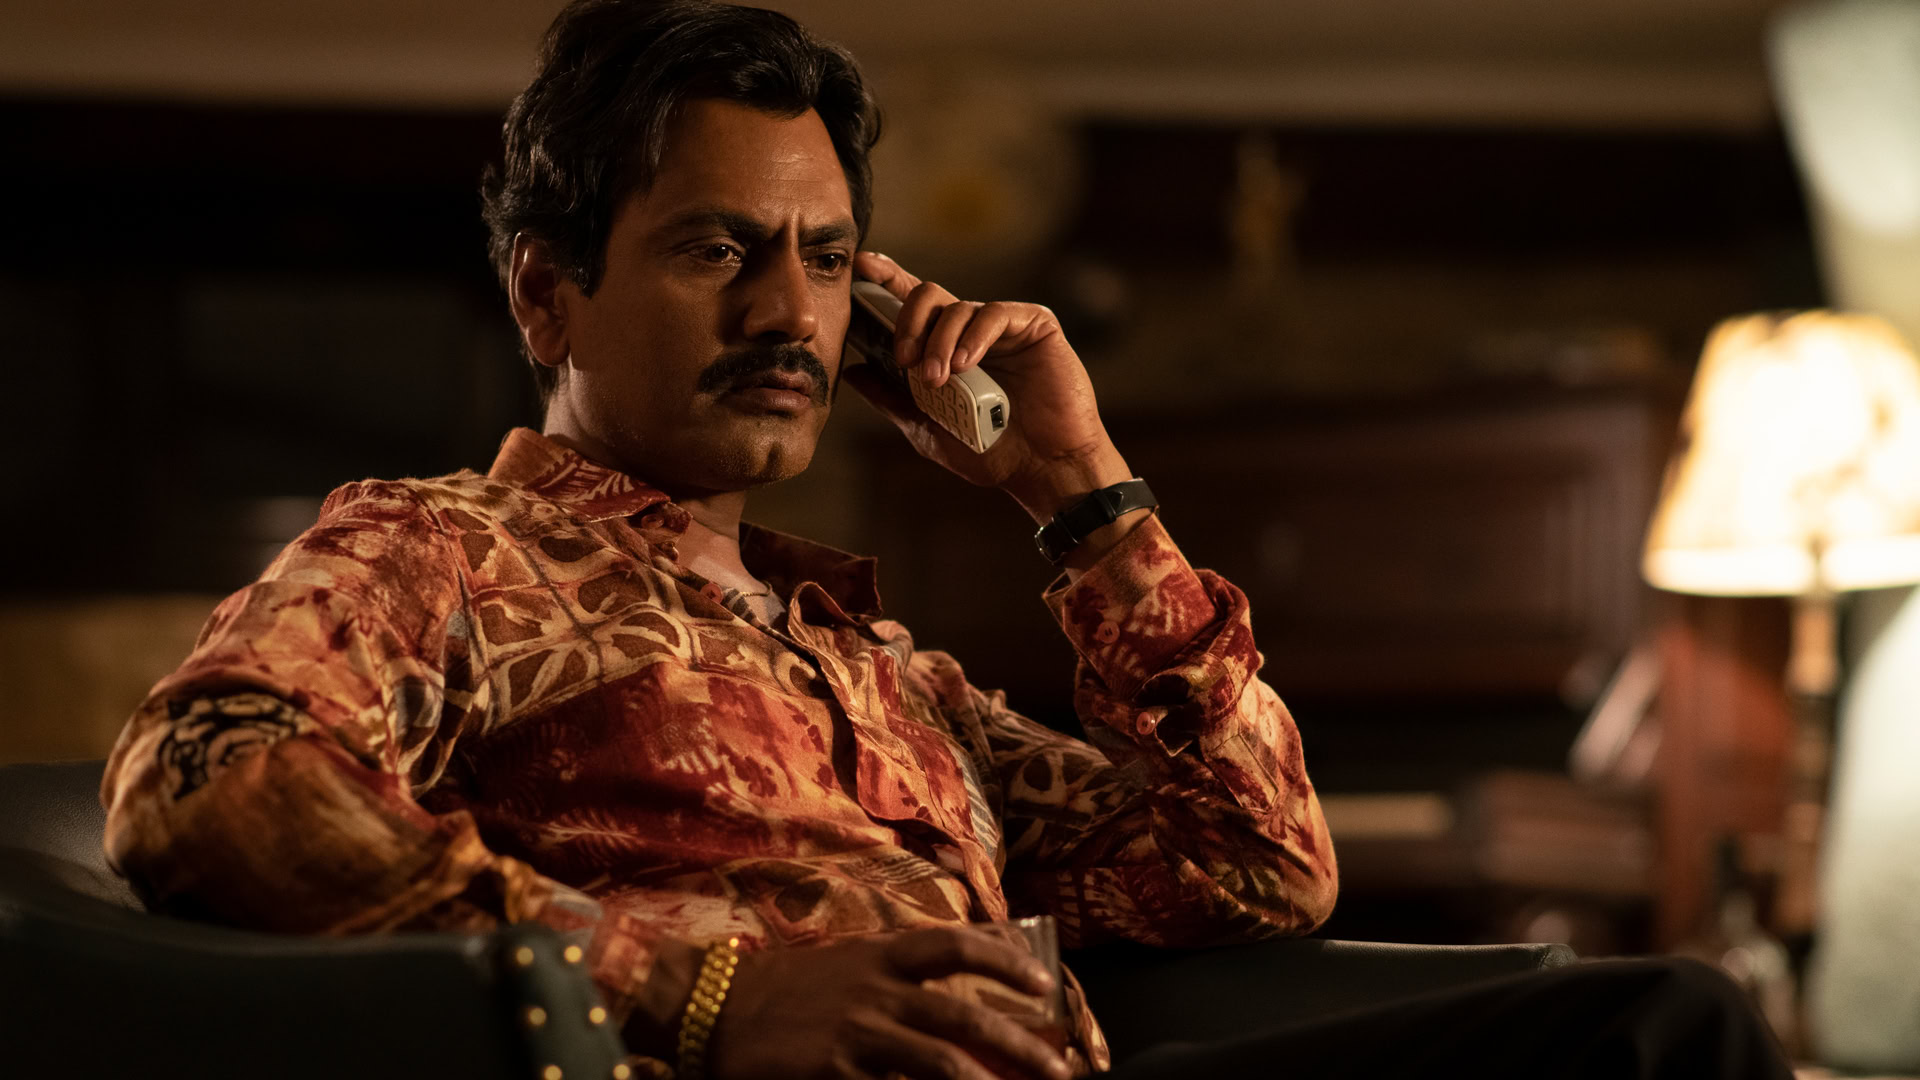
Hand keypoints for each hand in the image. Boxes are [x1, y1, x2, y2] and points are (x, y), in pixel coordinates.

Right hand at [704, 925, 1071, 1079]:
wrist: (713, 1004)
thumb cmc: (787, 987)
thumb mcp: (849, 962)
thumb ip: (898, 970)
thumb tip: (955, 982)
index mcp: (883, 954)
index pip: (959, 946)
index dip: (1007, 962)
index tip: (1044, 983)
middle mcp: (877, 989)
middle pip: (965, 1013)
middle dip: (1021, 1043)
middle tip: (1061, 1068)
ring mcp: (858, 1032)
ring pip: (940, 1060)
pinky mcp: (836, 1072)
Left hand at [843, 253, 1130, 524]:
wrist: (1045, 470)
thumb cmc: (993, 454)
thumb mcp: (929, 429)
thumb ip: (892, 398)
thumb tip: (852, 371)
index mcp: (946, 348)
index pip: (912, 305)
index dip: (887, 279)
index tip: (862, 268)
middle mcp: (971, 331)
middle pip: (928, 295)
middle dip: (907, 321)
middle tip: (903, 359)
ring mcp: (1003, 327)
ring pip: (957, 307)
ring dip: (938, 342)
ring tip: (937, 380)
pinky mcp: (1034, 325)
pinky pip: (995, 314)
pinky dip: (973, 337)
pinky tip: (966, 365)